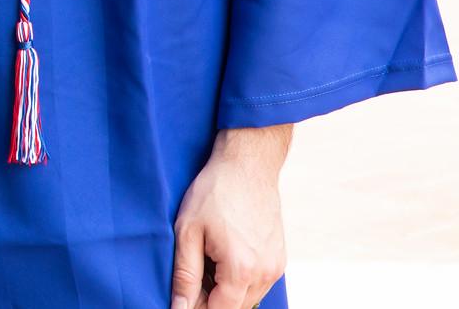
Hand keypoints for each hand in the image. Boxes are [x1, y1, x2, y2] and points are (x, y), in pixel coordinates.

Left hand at [169, 125, 290, 308]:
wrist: (247, 164)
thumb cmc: (214, 192)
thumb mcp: (188, 231)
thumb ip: (184, 275)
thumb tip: (179, 307)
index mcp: (241, 270)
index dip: (197, 307)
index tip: (182, 295)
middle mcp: (265, 273)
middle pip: (234, 307)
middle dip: (210, 300)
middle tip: (190, 275)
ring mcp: (276, 266)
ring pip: (248, 298)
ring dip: (226, 291)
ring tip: (206, 260)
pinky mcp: (279, 258)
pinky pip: (258, 283)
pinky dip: (239, 280)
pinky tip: (223, 256)